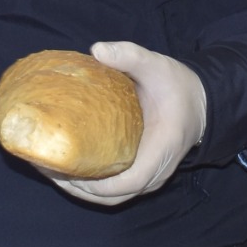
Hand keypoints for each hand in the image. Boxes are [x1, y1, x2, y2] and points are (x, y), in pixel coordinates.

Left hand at [46, 40, 206, 205]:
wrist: (200, 102)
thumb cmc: (178, 87)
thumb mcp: (158, 66)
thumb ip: (130, 56)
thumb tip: (97, 49)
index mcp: (161, 151)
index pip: (128, 183)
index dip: (96, 185)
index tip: (66, 172)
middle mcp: (155, 172)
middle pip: (113, 196)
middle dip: (77, 188)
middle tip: (45, 167)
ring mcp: (148, 177)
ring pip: (111, 196)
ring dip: (80, 189)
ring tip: (50, 169)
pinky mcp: (140, 174)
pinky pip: (113, 188)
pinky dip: (89, 184)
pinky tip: (67, 168)